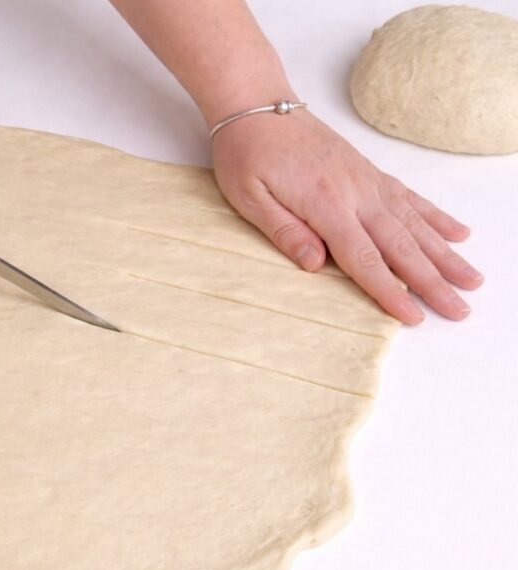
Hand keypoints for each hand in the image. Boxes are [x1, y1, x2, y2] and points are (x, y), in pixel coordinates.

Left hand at [212, 110, 482, 323]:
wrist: (257, 105)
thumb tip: (316, 266)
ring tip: (471, 279)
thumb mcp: (249, 197)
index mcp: (325, 204)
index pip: (363, 257)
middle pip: (401, 245)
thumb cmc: (247, 153)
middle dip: (432, 281)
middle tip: (460, 310)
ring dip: (445, 254)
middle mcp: (356, 192)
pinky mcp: (368, 171)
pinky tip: (458, 234)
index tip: (414, 317)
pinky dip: (435, 217)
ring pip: (414, 223)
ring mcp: (367, 180)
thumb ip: (285, 231)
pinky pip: (409, 197)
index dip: (389, 290)